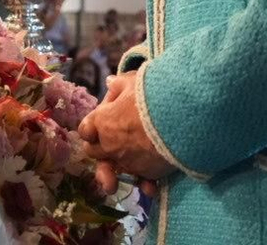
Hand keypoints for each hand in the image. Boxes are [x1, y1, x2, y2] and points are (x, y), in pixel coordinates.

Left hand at [79, 71, 173, 194]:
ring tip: (119, 178)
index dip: (91, 128)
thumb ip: (118, 85)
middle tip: (111, 144)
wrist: (181, 116)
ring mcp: (128, 161)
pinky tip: (149, 185)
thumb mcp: (132, 81)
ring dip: (118, 172)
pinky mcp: (147, 172)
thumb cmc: (152, 94)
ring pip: (116, 171)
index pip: (85, 130)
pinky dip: (144, 184)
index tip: (99, 125)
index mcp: (102, 122)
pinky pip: (141, 181)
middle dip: (100, 149)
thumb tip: (110, 83)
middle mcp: (110, 145)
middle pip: (95, 152)